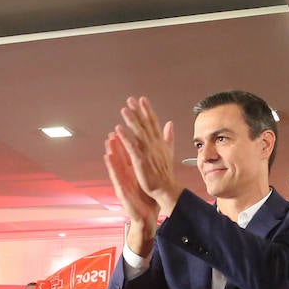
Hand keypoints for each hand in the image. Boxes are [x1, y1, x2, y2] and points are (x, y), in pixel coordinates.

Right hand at [104, 133, 158, 242]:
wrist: (147, 218)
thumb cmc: (147, 200)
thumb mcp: (150, 181)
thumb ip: (150, 168)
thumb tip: (153, 156)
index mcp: (134, 174)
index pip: (130, 156)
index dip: (127, 144)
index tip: (124, 130)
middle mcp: (127, 177)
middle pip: (121, 159)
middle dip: (117, 146)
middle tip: (112, 131)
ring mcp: (123, 184)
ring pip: (117, 167)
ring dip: (112, 154)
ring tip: (108, 142)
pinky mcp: (122, 192)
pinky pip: (117, 179)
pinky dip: (113, 169)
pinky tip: (109, 160)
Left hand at [113, 96, 178, 212]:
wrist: (166, 189)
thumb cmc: (165, 172)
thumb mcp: (168, 151)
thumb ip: (168, 137)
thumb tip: (170, 123)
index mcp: (160, 142)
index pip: (153, 123)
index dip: (148, 110)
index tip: (142, 99)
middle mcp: (154, 145)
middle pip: (146, 125)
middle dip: (138, 111)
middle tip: (131, 99)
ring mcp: (147, 152)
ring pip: (139, 133)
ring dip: (131, 121)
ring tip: (124, 110)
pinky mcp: (140, 161)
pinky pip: (131, 147)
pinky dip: (125, 137)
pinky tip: (118, 129)